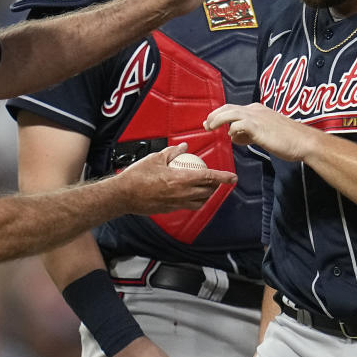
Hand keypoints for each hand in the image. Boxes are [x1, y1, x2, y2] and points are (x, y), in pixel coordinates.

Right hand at [115, 143, 236, 214]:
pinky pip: (189, 206)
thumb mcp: (156, 158)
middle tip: (218, 179)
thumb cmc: (137, 176)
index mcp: (180, 179)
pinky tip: (191, 195)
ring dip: (207, 195)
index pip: (208, 177)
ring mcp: (176, 203)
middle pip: (207, 191)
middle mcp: (182, 193)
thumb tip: (184, 147)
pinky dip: (195, 201)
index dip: (223, 177)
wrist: (124, 195)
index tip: (233, 178)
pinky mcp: (170, 209)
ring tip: (206, 188)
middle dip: (216, 186)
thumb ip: (172, 152)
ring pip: (200, 201)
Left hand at [204, 102, 318, 160]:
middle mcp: (255, 110)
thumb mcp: (264, 134)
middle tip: (206, 125)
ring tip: (210, 127)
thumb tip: (235, 137)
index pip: (233, 109)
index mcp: (257, 110)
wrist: (304, 141)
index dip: (220, 115)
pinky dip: (233, 130)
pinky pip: (239, 125)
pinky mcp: (259, 127)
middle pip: (228, 107)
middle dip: (214, 115)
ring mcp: (257, 117)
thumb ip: (249, 133)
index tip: (211, 123)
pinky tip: (235, 138)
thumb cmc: (288, 139)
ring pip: (230, 113)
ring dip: (217, 119)